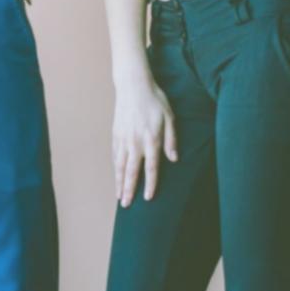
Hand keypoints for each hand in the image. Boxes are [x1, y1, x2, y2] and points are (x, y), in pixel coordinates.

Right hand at [111, 73, 178, 205]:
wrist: (133, 85)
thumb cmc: (155, 100)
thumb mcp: (170, 117)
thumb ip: (172, 139)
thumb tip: (174, 159)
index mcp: (151, 139)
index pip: (151, 168)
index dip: (149, 184)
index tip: (148, 198)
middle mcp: (135, 142)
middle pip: (131, 171)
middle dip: (129, 190)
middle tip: (127, 205)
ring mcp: (124, 138)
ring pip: (120, 165)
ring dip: (119, 182)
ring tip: (119, 196)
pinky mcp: (116, 133)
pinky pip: (115, 155)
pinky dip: (115, 168)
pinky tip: (116, 175)